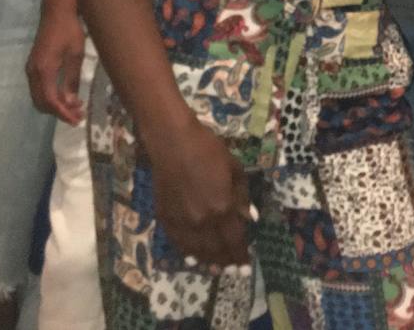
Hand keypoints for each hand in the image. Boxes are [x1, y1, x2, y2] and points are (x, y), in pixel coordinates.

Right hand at [27, 0, 86, 123]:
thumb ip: (72, 79)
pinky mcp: (34, 66)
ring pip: (39, 97)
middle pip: (42, 102)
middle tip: (78, 115)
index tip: (77, 120)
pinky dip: (51, 96)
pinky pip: (39, 89)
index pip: (51, 100)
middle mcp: (33, 72)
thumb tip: (72, 102)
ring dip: (55, 105)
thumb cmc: (70, 31)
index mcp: (44, 70)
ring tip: (76, 107)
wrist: (56, 13)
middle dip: (59, 112)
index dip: (63, 113)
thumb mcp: (76, 55)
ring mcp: (31, 69)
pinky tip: (67, 96)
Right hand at [148, 115, 252, 266]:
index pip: (234, 239)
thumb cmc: (209, 150)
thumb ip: (241, 197)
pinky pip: (178, 242)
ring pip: (195, 250)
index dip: (240, 254)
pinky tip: (193, 257)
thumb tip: (249, 218)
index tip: (246, 265)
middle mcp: (202, 220)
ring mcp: (181, 221)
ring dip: (207, 261)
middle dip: (225, 262)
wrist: (173, 143)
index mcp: (222, 207)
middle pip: (216, 249)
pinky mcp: (165, 218)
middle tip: (232, 270)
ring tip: (215, 269)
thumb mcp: (235, 169)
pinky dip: (187, 252)